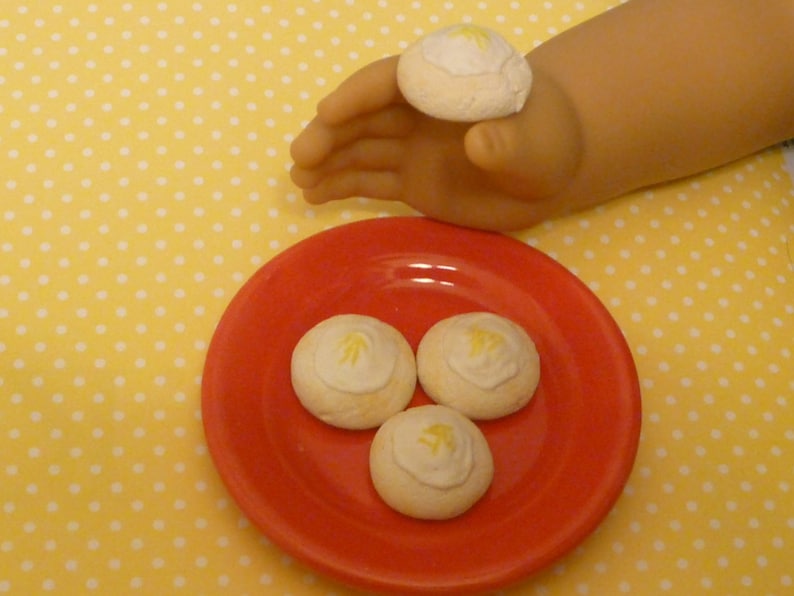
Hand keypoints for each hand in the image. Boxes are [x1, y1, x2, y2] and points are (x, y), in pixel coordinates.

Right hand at [290, 56, 584, 230]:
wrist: (552, 173)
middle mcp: (419, 114)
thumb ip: (511, 142)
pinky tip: (314, 194)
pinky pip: (371, 181)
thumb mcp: (538, 144)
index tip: (328, 111)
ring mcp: (411, 148)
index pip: (395, 80)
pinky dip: (342, 186)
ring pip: (361, 150)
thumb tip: (480, 141)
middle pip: (367, 116)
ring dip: (328, 161)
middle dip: (332, 133)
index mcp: (445, 86)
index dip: (360, 94)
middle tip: (301, 155)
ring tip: (298, 179)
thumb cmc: (549, 144)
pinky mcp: (412, 182)